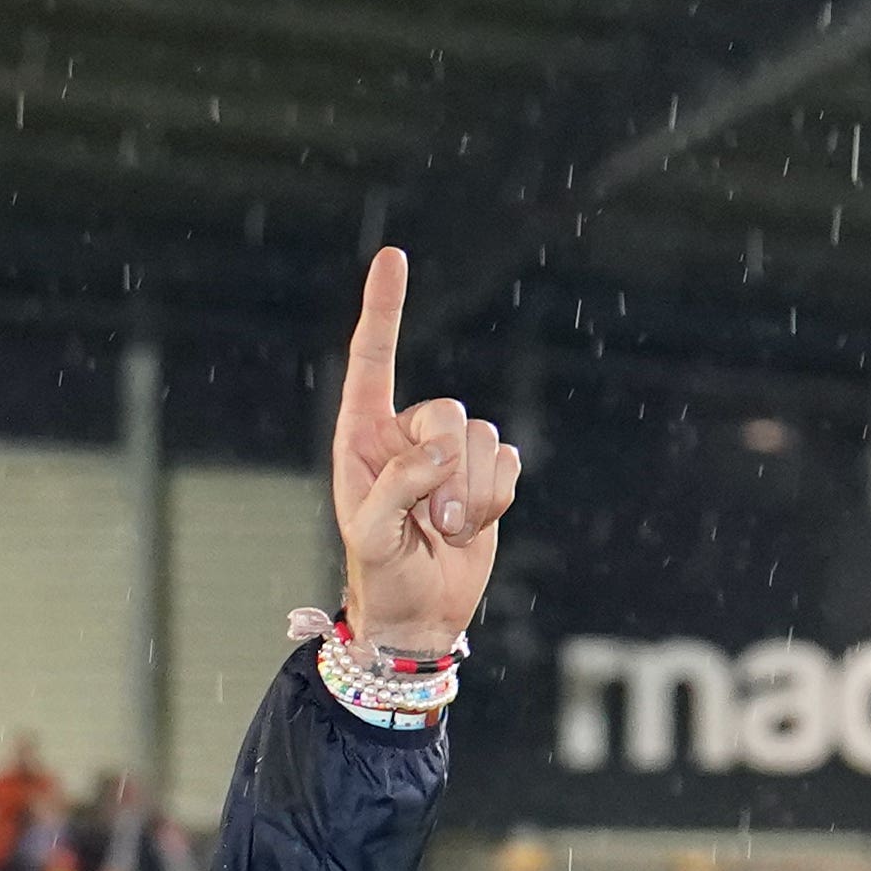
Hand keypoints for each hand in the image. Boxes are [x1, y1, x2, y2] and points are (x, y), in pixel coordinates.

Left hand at [327, 249, 517, 662]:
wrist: (421, 614)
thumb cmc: (381, 575)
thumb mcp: (371, 537)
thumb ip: (396, 488)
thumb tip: (439, 451)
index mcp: (360, 438)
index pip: (371, 362)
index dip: (383, 309)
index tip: (392, 256)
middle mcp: (405, 436)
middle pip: (448, 411)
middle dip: (448, 470)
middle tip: (435, 523)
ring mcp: (448, 454)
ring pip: (483, 438)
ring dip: (473, 494)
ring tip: (447, 533)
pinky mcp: (485, 473)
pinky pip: (510, 460)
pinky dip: (497, 499)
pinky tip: (471, 528)